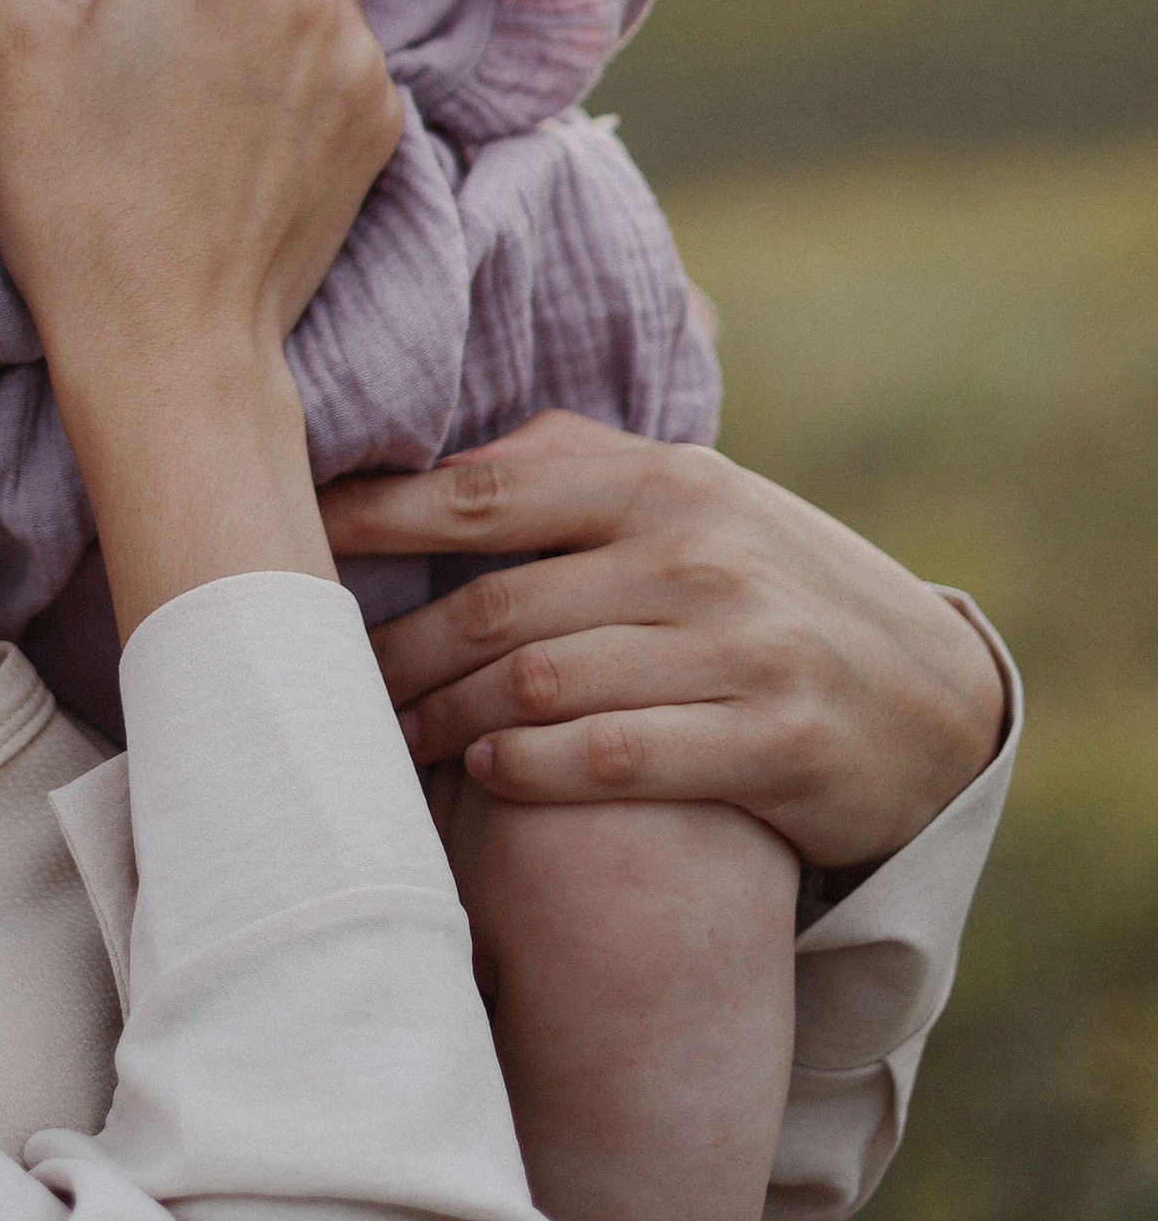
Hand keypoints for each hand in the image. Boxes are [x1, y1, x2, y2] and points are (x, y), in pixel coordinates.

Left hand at [320, 408, 1010, 871]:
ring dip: (441, 719)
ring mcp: (740, 647)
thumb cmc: (775, 589)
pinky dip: (534, 767)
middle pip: (493, 606)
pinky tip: (484, 772)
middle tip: (314, 684)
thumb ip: (580, 466)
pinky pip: (617, 758)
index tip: (284, 535)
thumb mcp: (698, 504)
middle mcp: (698, 553)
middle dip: (390, 651)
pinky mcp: (774, 742)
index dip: (372, 517)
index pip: (483, 494)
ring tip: (378, 740)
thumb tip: (450, 448)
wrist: (937, 699)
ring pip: (540, 684)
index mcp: (664, 482)